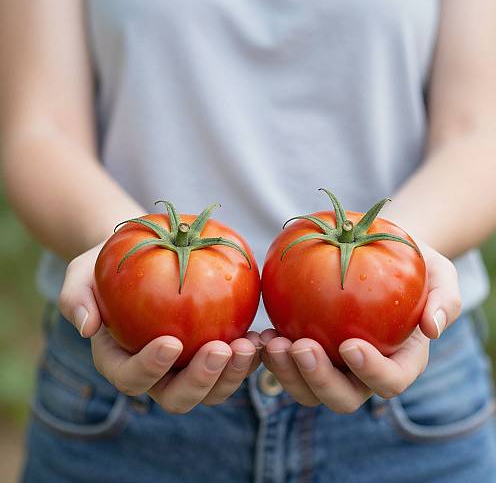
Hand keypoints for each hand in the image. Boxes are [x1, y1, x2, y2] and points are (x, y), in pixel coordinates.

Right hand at [58, 242, 261, 412]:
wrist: (142, 255)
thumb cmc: (108, 266)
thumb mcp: (81, 272)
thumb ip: (76, 297)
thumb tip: (85, 327)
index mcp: (120, 361)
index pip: (131, 378)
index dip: (150, 368)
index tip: (171, 342)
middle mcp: (156, 373)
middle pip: (178, 396)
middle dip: (200, 381)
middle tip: (220, 349)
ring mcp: (187, 365)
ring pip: (212, 389)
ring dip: (233, 374)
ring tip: (250, 345)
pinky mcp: (213, 350)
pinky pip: (234, 363)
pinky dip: (249, 356)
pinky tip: (262, 335)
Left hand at [261, 242, 461, 411]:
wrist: (379, 254)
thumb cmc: (414, 265)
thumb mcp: (439, 273)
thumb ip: (445, 299)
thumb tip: (434, 328)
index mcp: (400, 362)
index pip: (390, 381)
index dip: (371, 372)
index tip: (350, 345)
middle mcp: (363, 372)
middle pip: (342, 397)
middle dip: (319, 379)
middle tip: (300, 346)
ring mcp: (332, 365)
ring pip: (306, 389)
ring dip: (286, 373)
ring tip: (272, 341)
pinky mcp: (306, 350)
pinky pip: (286, 363)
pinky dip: (271, 355)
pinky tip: (260, 333)